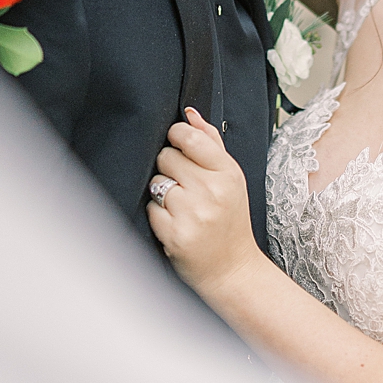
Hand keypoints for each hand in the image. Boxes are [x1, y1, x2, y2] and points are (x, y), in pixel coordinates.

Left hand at [147, 110, 260, 298]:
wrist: (232, 270)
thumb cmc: (230, 220)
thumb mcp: (231, 178)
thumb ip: (211, 142)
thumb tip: (189, 113)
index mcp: (228, 173)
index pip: (189, 137)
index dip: (176, 137)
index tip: (177, 145)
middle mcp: (212, 191)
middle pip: (166, 157)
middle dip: (169, 168)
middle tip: (184, 186)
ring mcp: (193, 214)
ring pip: (155, 182)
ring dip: (161, 192)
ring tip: (180, 206)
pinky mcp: (174, 235)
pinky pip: (150, 209)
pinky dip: (157, 215)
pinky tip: (174, 223)